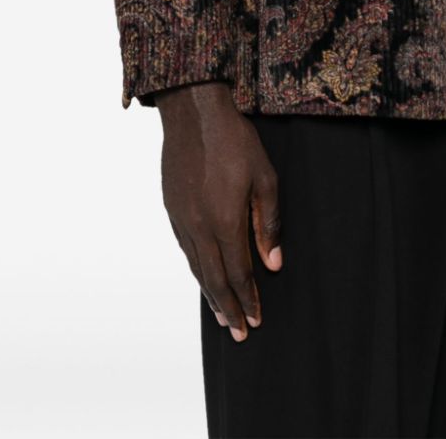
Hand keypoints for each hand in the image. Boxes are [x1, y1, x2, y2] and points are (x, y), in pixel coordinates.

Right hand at [153, 82, 282, 341]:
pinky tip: (203, 274)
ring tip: (221, 314)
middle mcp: (199, 226)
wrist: (193, 111)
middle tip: (238, 334)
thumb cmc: (235, 140)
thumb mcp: (265, 177)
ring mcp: (181, 217)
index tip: (255, 321)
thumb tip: (273, 263)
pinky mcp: (171, 207)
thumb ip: (268, 222)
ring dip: (210, 293)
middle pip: (214, 278)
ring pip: (196, 266)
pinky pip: (185, 248)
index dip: (247, 299)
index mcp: (224, 220)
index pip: (237, 272)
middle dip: (227, 308)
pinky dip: (196, 268)